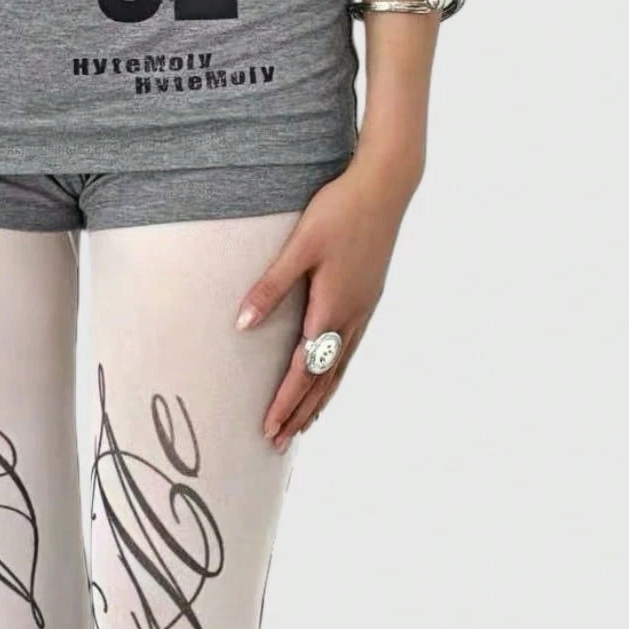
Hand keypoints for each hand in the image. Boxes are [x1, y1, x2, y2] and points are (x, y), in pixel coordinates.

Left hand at [235, 148, 420, 449]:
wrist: (386, 186)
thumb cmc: (340, 210)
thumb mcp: (299, 245)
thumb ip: (271, 286)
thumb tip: (243, 324)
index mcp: (332, 308)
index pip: (304, 369)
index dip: (285, 401)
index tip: (268, 427)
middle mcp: (350, 318)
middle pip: (322, 380)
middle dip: (298, 413)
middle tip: (278, 443)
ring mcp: (362, 311)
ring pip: (338, 370)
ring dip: (317, 401)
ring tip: (301, 427)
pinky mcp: (367, 301)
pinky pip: (348, 352)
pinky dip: (334, 377)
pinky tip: (327, 383)